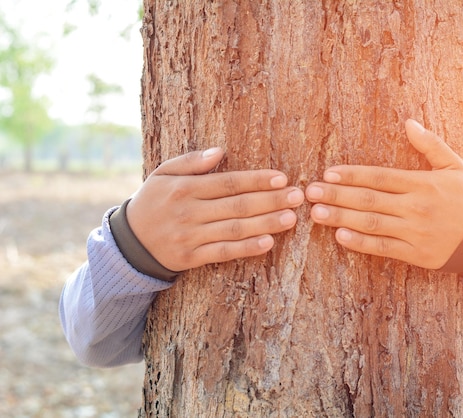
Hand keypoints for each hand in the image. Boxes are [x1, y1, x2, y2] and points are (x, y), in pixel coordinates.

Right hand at [126, 148, 304, 270]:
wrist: (129, 242)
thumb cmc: (152, 202)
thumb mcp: (162, 174)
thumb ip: (191, 161)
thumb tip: (220, 151)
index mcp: (183, 188)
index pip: (227, 183)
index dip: (256, 180)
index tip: (282, 178)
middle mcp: (188, 212)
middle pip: (237, 206)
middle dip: (270, 200)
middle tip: (297, 197)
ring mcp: (190, 237)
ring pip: (234, 229)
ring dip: (265, 223)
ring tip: (291, 218)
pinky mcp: (191, 258)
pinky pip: (223, 252)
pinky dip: (246, 248)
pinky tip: (268, 242)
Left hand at [305, 119, 462, 268]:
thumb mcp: (456, 166)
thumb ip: (431, 145)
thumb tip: (409, 122)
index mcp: (424, 184)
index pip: (380, 177)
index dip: (352, 175)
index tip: (328, 173)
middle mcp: (417, 208)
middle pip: (370, 200)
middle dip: (337, 196)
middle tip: (309, 193)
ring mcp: (416, 233)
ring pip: (372, 224)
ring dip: (341, 218)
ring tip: (316, 213)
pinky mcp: (416, 255)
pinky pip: (383, 249)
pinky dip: (361, 243)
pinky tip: (340, 236)